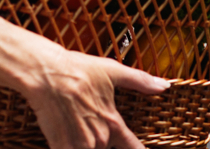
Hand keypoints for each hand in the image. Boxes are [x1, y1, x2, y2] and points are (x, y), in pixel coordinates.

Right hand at [23, 47, 168, 148]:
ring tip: (76, 123)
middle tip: (87, 118)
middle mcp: (99, 138)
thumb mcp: (111, 71)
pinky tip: (65, 132)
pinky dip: (70, 144)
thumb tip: (164, 85)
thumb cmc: (77, 69)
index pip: (134, 148)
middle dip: (101, 139)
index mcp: (113, 124)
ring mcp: (79, 144)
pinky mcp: (60, 145)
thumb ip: (139, 81)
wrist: (45, 72)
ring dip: (85, 142)